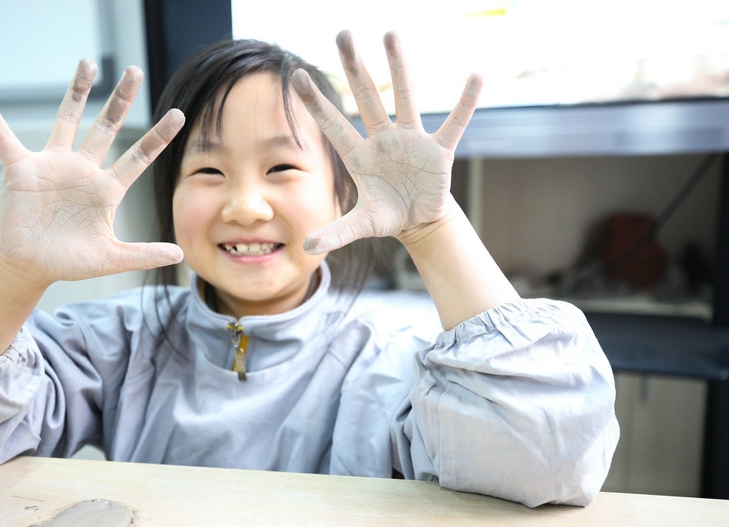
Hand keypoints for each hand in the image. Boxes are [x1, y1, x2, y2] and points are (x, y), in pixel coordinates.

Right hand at [0, 60, 184, 286]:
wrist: (30, 267)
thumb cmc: (69, 262)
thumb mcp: (110, 258)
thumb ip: (143, 254)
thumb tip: (181, 254)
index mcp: (106, 190)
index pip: (137, 157)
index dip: (157, 137)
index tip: (178, 114)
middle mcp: (83, 170)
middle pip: (106, 127)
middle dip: (120, 100)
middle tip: (135, 70)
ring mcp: (52, 166)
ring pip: (67, 120)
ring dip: (77, 91)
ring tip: (88, 62)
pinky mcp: (20, 169)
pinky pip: (2, 136)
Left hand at [291, 31, 480, 253]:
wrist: (419, 221)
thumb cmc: (387, 215)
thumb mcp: (362, 225)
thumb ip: (337, 232)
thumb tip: (308, 248)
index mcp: (359, 156)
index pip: (333, 125)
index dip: (315, 103)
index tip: (296, 77)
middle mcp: (382, 140)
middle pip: (366, 97)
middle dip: (354, 67)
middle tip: (342, 32)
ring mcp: (411, 141)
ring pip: (405, 97)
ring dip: (398, 67)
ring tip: (390, 33)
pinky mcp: (439, 150)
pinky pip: (454, 123)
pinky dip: (466, 103)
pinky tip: (476, 77)